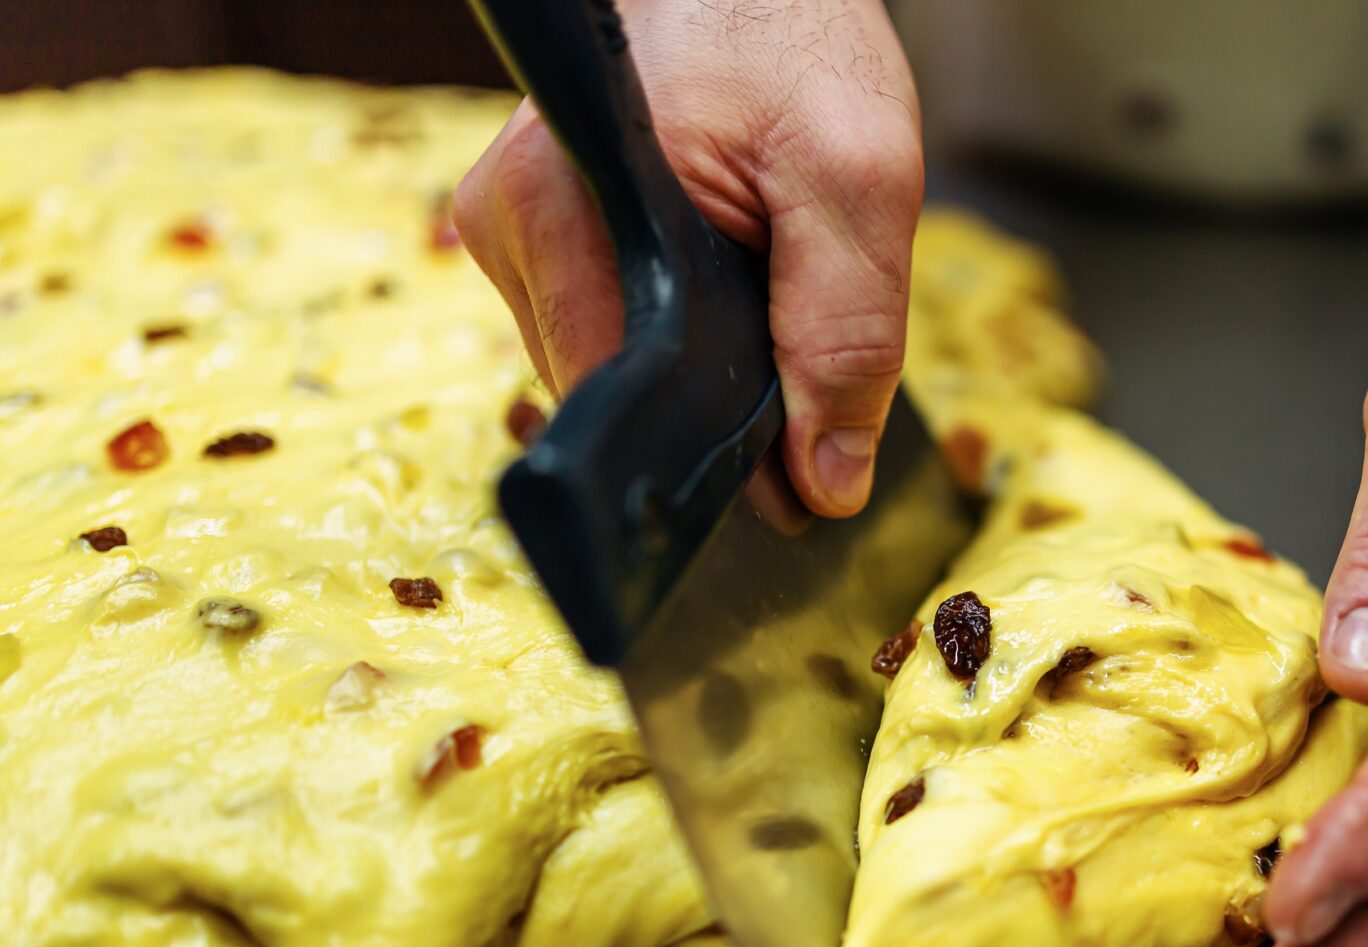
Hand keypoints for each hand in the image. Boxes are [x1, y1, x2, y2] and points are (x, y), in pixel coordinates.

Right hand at [454, 0, 922, 516]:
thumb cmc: (794, 38)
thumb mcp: (857, 183)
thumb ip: (846, 338)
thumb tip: (825, 481)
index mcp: (559, 213)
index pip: (622, 406)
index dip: (713, 456)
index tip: (790, 480)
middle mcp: (510, 227)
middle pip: (617, 396)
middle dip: (716, 403)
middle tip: (792, 338)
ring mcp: (515, 232)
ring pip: (618, 370)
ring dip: (702, 363)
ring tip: (759, 283)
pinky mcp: (541, 235)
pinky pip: (613, 328)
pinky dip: (680, 329)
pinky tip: (723, 281)